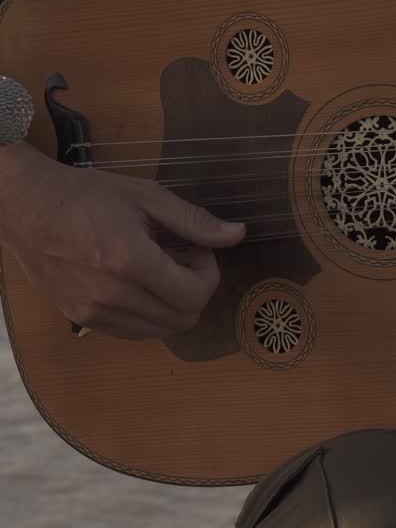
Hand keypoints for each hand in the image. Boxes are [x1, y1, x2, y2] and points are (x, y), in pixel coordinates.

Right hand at [0, 144, 245, 339]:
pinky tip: (140, 285)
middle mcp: (111, 294)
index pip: (195, 295)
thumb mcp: (146, 197)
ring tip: (160, 272)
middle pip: (184, 318)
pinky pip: (134, 332)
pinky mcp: (80, 318)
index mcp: (130, 261)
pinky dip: (149, 315)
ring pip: (161, 331)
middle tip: (183, 261)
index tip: (198, 250)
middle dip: (196, 290)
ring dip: (173, 305)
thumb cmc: (85, 195)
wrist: (24, 207)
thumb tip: (238, 234)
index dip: (209, 274)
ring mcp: (93, 311)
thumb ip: (194, 221)